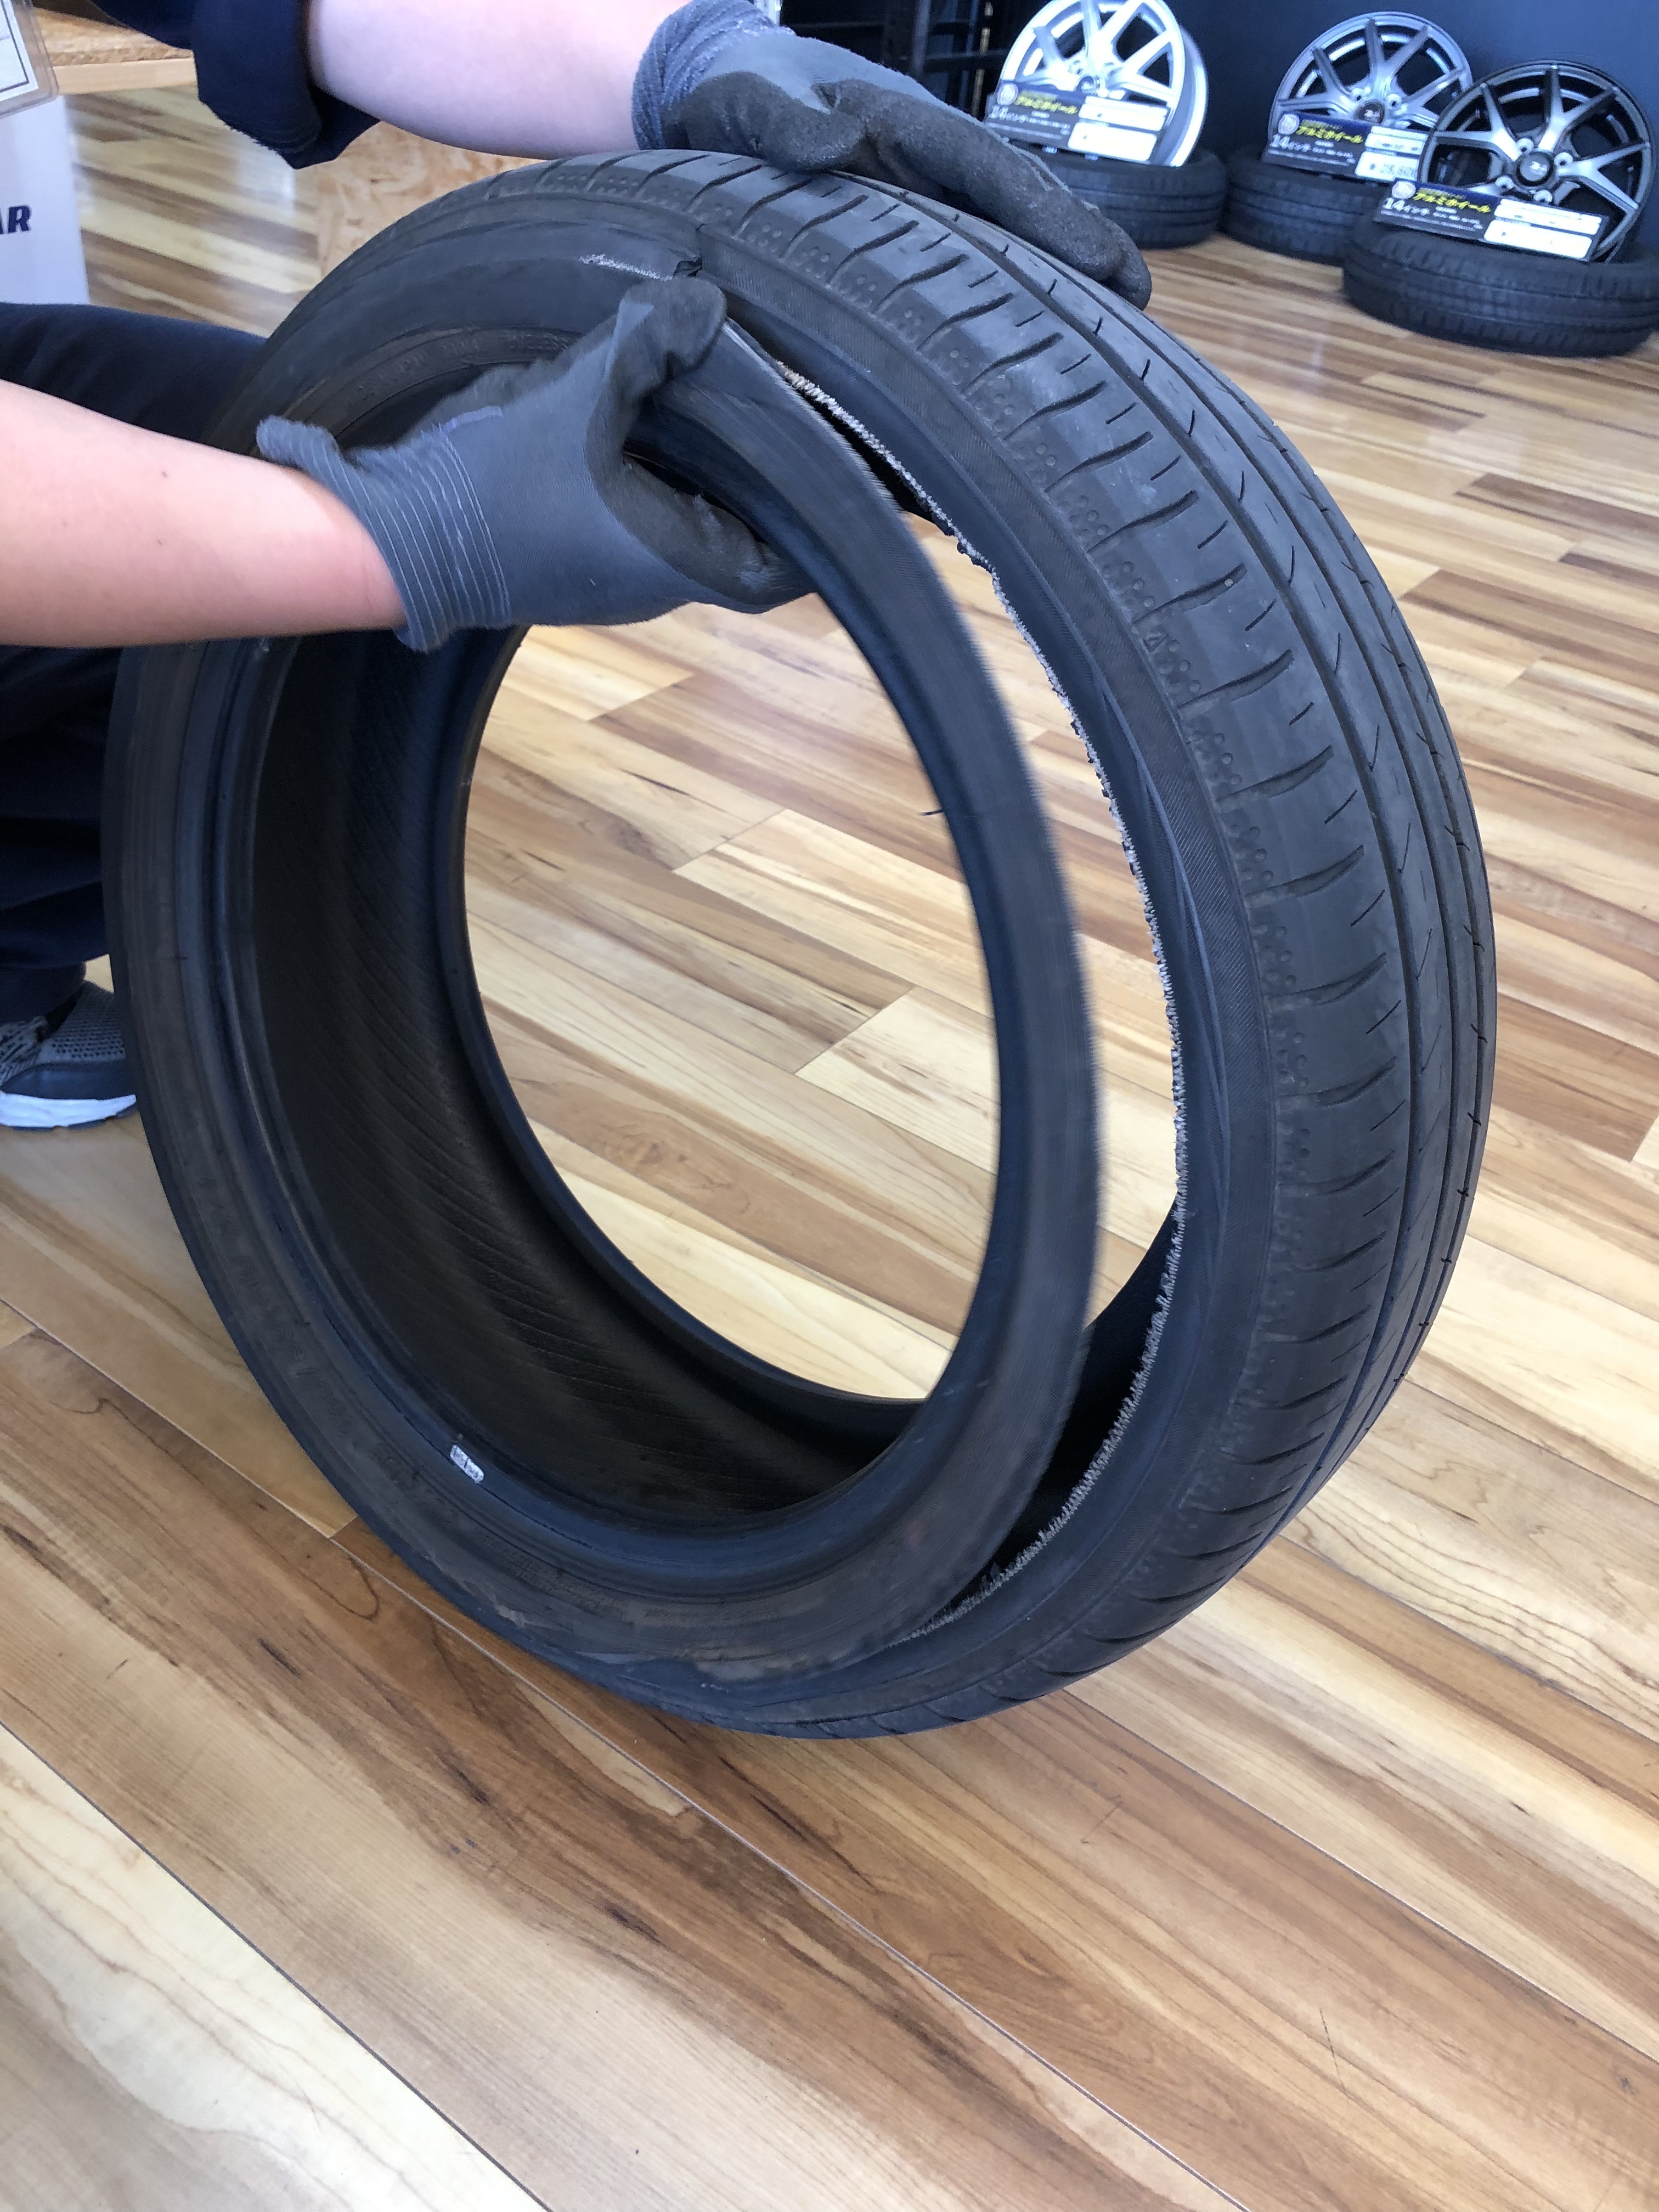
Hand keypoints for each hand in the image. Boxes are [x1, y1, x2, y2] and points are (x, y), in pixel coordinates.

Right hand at [256, 276, 802, 649]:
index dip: (824, 530)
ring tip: (732, 407)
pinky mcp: (575, 557)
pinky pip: (641, 517)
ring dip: (712, 478)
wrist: (391, 536)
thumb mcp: (574, 397)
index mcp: (673, 559)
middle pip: (745, 543)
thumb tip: (706, 303)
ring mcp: (612, 575)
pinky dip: (662, 477)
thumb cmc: (487, 487)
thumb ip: (645, 347)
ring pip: (691, 526)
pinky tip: (657, 420)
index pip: (784, 570)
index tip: (850, 481)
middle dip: (770, 486)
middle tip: (794, 418)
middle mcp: (654, 581)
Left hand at [633, 0, 1150, 309]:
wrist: (715, 93)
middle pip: (1020, 215)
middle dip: (1081, 257)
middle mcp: (930, 169)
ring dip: (1054, 288)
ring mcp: (926, 203)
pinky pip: (967, 271)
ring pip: (1003, 245)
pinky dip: (1003, 305)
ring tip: (1112, 344)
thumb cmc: (736, 94)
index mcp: (906, 128)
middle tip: (1139, 307)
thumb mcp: (745, 99)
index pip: (993, 177)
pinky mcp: (910, 238)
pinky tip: (1029, 357)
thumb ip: (780, 121)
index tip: (1103, 264)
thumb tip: (836, 145)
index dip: (1052, 221)